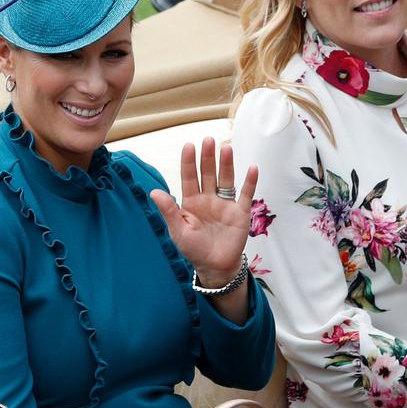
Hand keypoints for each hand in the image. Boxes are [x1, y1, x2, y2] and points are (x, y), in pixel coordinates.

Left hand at [150, 137, 258, 287]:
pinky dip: (250, 182)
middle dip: (208, 157)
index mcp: (191, 202)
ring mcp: (225, 204)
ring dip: (227, 164)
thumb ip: (169, 211)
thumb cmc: (194, 250)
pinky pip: (246, 194)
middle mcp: (208, 199)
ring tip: (226, 147)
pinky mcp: (241, 212)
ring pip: (226, 179)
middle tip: (208, 140)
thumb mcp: (178, 231)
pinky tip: (252, 168)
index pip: (189, 177)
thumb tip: (154, 192)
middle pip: (208, 173)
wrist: (216, 267)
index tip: (189, 145)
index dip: (189, 162)